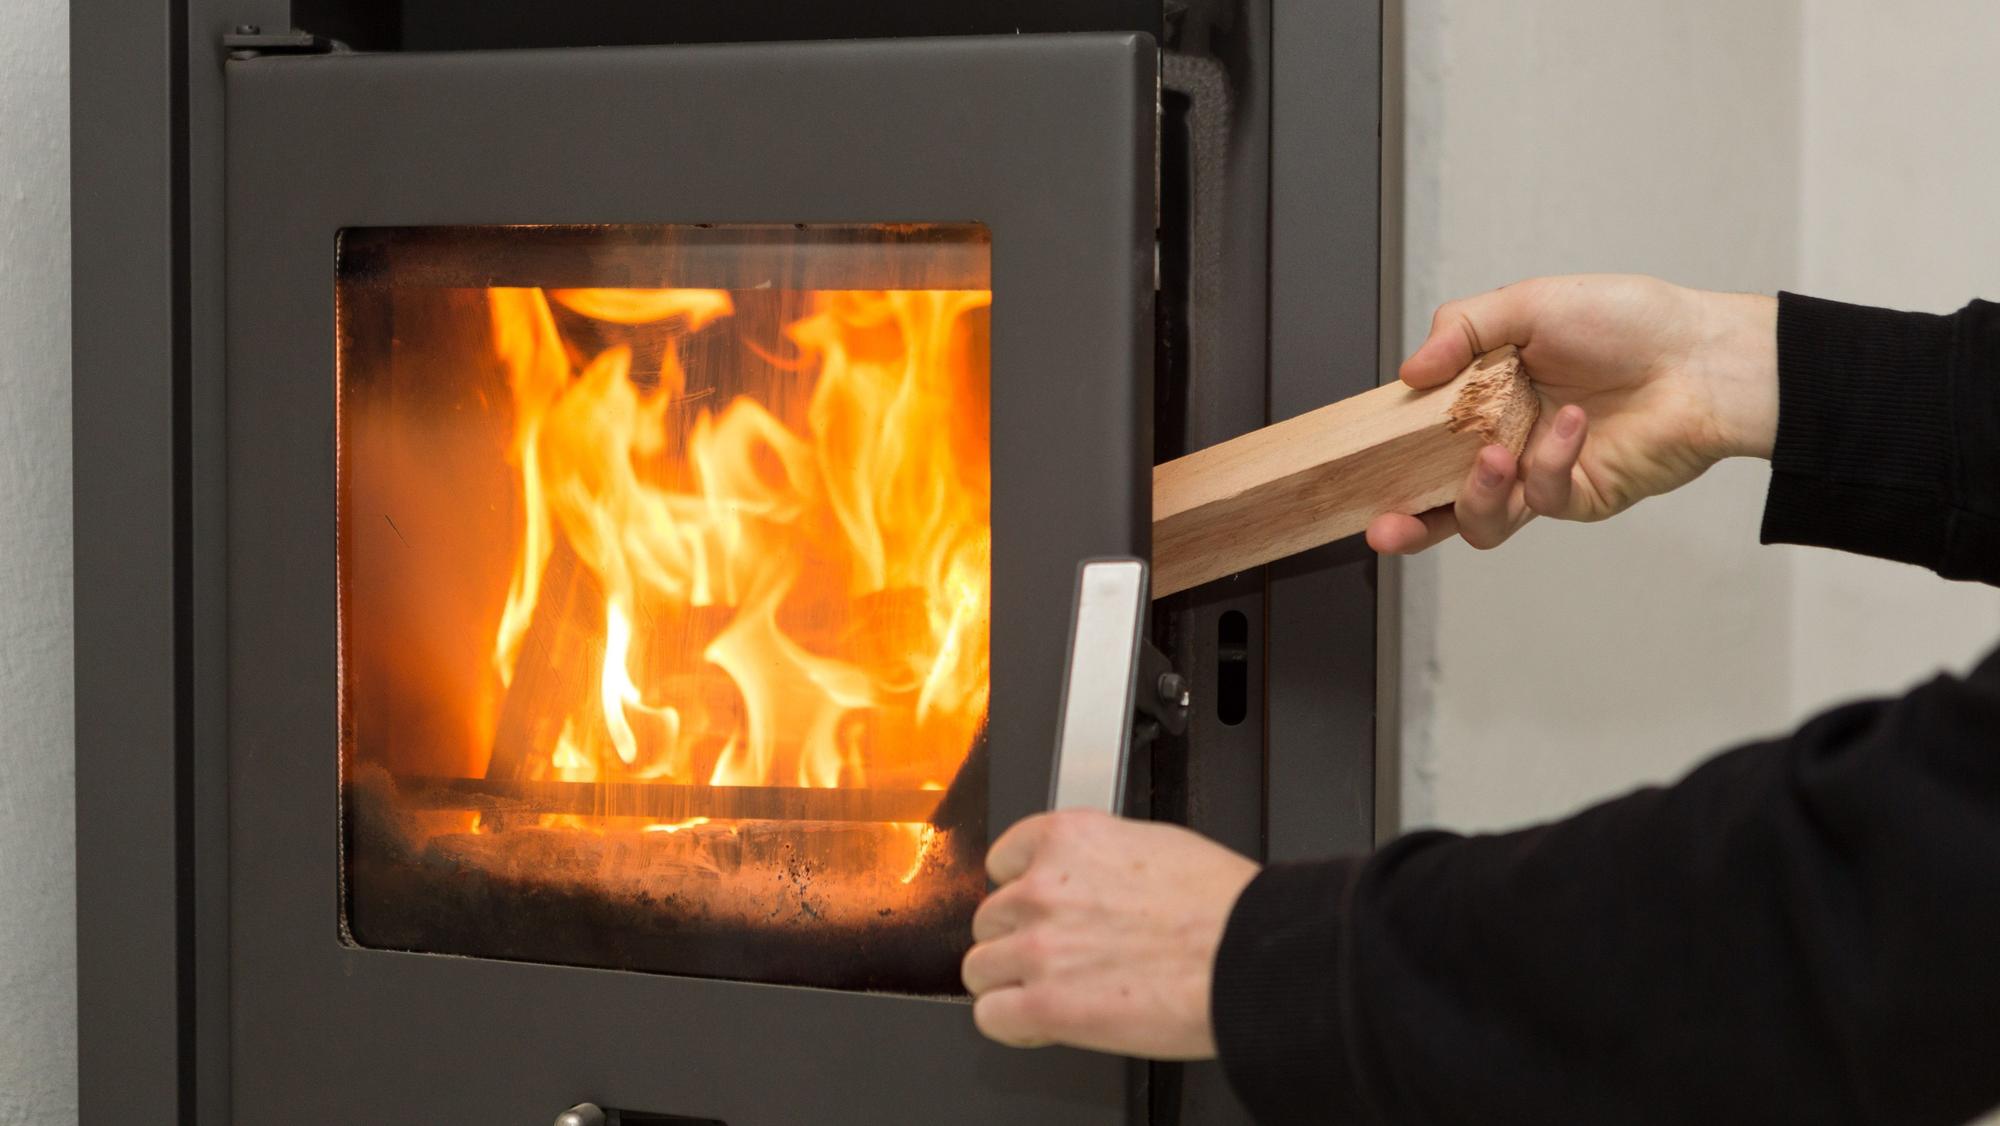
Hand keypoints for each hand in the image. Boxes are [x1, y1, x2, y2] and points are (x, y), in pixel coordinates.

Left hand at [962, 810, 1258, 1058]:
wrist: (1248, 956)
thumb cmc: (1223, 906)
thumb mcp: (1156, 845)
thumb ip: (1100, 860)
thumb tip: (1090, 879)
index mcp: (1069, 839)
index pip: (1002, 861)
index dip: (1021, 889)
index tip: (1037, 908)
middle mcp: (1043, 888)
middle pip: (990, 917)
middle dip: (1020, 938)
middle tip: (1058, 956)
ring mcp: (1038, 947)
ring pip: (980, 967)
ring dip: (1010, 981)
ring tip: (1051, 990)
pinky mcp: (1045, 1005)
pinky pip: (992, 1015)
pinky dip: (1012, 1022)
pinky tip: (1041, 1021)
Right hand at [1366, 275, 1778, 553]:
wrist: (1704, 358)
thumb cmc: (1631, 322)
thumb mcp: (1530, 304)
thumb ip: (1462, 330)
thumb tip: (1409, 371)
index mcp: (1486, 398)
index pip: (1423, 438)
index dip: (1390, 456)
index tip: (1360, 463)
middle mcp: (1506, 442)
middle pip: (1439, 500)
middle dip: (1405, 523)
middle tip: (1383, 526)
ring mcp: (1540, 475)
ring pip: (1482, 519)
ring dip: (1475, 494)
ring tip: (1490, 457)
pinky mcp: (1579, 498)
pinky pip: (1542, 497)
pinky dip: (1549, 460)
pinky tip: (1571, 423)